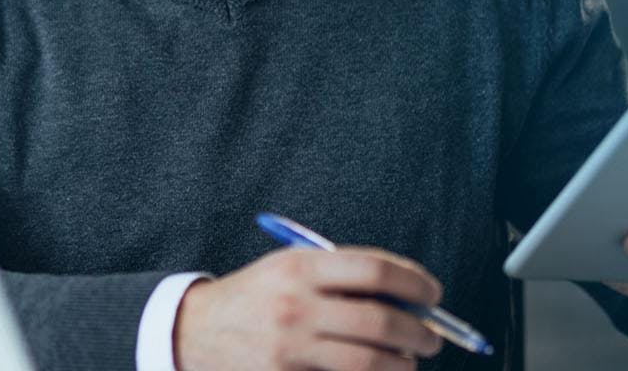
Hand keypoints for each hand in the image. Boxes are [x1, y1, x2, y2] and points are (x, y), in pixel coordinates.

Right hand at [174, 246, 443, 370]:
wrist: (194, 331)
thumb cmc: (255, 297)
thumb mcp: (288, 268)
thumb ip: (341, 275)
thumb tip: (409, 294)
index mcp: (299, 266)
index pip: (374, 270)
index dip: (414, 282)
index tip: (433, 293)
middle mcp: (296, 304)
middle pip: (380, 319)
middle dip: (420, 332)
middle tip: (432, 338)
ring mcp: (291, 347)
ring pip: (371, 361)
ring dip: (402, 364)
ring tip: (408, 361)